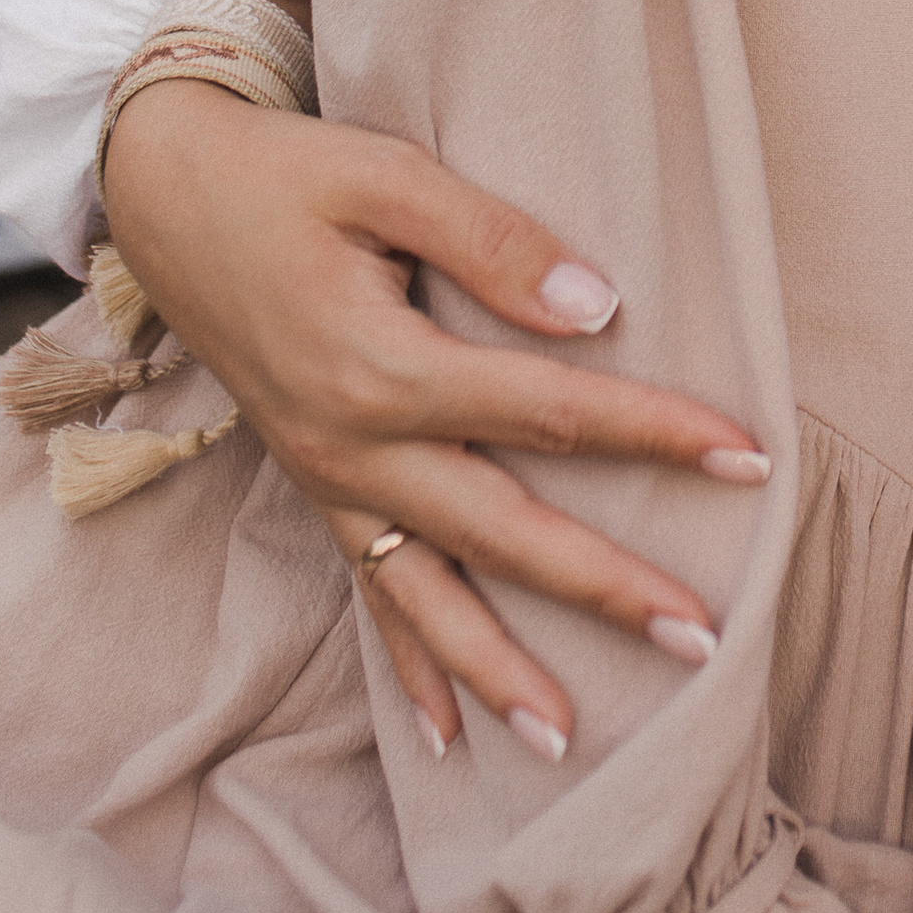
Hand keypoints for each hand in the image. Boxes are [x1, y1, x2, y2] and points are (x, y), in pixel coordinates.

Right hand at [100, 81, 769, 758]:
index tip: (746, 457)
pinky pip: (367, 591)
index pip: (546, 411)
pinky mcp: (314, 484)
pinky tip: (445, 733)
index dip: (653, 432)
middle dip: (602, 588)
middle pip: (500, 531)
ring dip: (499, 669)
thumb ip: (493, 243)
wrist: (165, 192)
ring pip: (427, 594)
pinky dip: (409, 663)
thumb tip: (598, 309)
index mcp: (381, 366)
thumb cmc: (287, 175)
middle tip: (701, 637)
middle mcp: (352, 444)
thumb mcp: (387, 175)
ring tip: (569, 738)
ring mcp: (328, 477)